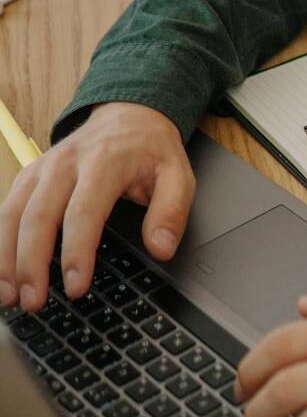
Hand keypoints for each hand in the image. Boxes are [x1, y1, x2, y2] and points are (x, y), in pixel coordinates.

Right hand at [0, 102, 194, 310]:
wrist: (130, 115)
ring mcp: (42, 168)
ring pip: (13, 214)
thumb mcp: (179, 175)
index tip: (76, 285)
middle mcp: (65, 164)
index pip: (84, 213)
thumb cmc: (152, 149)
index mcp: (104, 163)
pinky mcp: (30, 175)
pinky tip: (2, 270)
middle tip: (34, 301)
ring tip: (10, 295)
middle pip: (38, 217)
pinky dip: (0, 241)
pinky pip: (5, 209)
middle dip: (32, 264)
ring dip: (7, 258)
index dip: (77, 252)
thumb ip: (171, 212)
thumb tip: (161, 248)